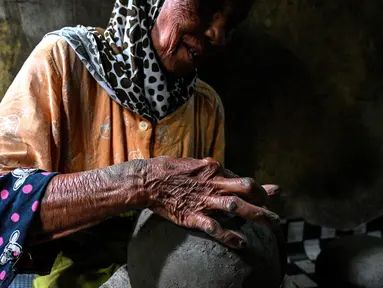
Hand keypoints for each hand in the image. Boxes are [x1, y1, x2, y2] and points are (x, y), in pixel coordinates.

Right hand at [144, 156, 279, 248]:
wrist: (147, 180)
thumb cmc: (169, 170)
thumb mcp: (193, 164)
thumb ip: (209, 168)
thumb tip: (220, 168)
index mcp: (213, 169)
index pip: (242, 178)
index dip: (259, 189)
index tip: (268, 196)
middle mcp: (213, 182)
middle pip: (248, 188)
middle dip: (265, 200)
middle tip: (274, 213)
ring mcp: (204, 199)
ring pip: (237, 206)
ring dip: (258, 215)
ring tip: (273, 224)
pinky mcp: (193, 215)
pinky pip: (215, 227)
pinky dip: (230, 236)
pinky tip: (241, 243)